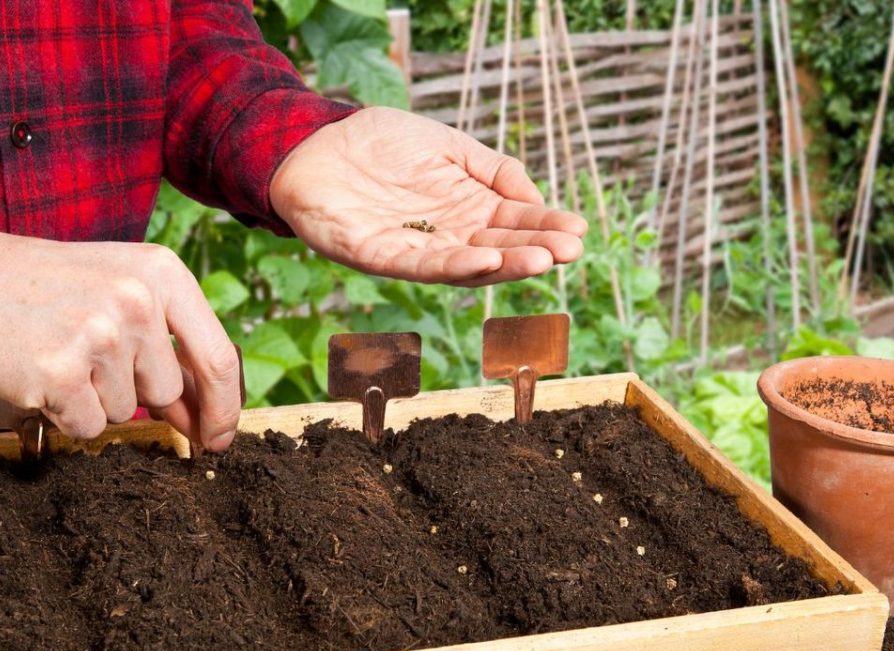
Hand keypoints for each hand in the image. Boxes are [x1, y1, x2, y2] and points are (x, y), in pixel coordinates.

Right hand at [0, 199, 240, 448]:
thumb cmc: (44, 288)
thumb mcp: (120, 290)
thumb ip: (167, 345)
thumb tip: (204, 416)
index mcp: (163, 273)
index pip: (218, 357)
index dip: (224, 408)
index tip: (221, 437)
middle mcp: (138, 301)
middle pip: (165, 391)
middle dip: (134, 394)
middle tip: (86, 358)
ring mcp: (99, 336)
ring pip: (124, 411)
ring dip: (93, 400)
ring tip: (57, 354)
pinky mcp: (60, 371)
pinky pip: (86, 426)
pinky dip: (64, 414)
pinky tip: (39, 374)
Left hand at [269, 107, 587, 286]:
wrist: (315, 142)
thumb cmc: (380, 143)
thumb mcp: (450, 146)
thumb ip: (493, 170)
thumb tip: (535, 198)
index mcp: (465, 209)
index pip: (514, 224)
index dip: (545, 227)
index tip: (578, 231)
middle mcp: (445, 235)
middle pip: (498, 249)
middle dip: (535, 250)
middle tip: (570, 251)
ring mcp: (415, 249)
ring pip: (467, 264)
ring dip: (505, 265)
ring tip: (541, 260)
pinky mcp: (380, 256)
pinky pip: (422, 265)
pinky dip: (455, 265)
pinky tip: (485, 260)